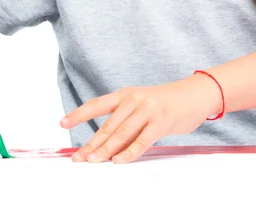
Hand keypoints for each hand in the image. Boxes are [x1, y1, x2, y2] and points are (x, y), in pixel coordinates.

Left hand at [59, 76, 219, 163]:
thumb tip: (105, 147)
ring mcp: (148, 109)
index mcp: (125, 94)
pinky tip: (118, 161)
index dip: (79, 114)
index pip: (97, 104)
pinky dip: (129, 152)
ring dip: (105, 149)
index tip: (62, 123)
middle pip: (108, 124)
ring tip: (92, 162)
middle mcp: (134, 99)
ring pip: (122, 133)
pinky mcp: (161, 120)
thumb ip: (125, 123)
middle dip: (91, 143)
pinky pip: (142, 140)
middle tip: (77, 158)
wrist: (193, 95)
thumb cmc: (164, 104)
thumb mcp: (141, 107)